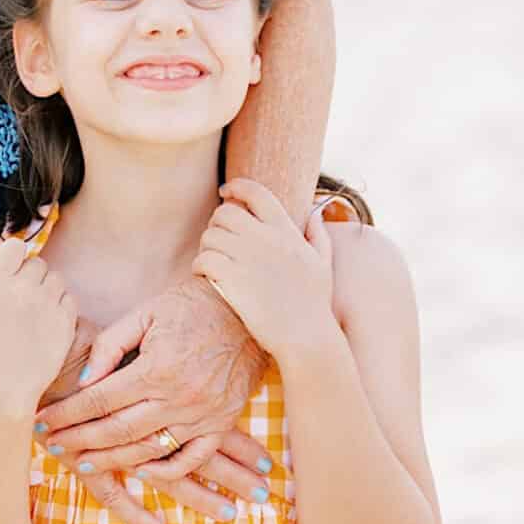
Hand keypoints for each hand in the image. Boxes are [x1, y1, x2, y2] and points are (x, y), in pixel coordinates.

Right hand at [0, 238, 76, 417]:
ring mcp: (47, 303)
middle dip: (30, 276)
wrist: (1, 392)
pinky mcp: (65, 320)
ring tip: (33, 311)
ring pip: (56, 279)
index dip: (13, 256)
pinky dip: (61, 307)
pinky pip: (69, 299)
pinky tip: (46, 323)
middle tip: (19, 298)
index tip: (8, 271)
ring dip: (47, 290)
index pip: (15, 246)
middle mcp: (23, 288)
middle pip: (37, 263)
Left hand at [37, 280, 275, 523]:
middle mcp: (178, 396)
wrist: (246, 306)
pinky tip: (140, 470)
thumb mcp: (145, 313)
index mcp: (156, 367)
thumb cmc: (191, 305)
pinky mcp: (222, 421)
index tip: (43, 421)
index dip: (66, 414)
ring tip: (83, 463)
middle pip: (116, 431)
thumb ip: (110, 346)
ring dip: (110, 460)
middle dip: (78, 441)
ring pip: (147, 451)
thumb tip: (83, 382)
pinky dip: (164, 472)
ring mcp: (202, 413)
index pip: (99, 401)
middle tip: (52, 445)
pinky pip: (191, 458)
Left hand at [194, 181, 339, 361]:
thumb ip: (319, 235)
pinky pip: (203, 259)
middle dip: (217, 224)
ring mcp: (248, 258)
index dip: (237, 187)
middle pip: (226, 213)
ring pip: (210, 235)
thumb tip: (316, 213)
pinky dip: (199, 266)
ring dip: (207, 246)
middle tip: (219, 240)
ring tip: (212, 261)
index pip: (257, 192)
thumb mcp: (324, 264)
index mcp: (287, 230)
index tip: (226, 192)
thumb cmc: (315, 304)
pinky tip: (204, 275)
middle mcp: (266, 238)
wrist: (306, 336)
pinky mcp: (232, 279)